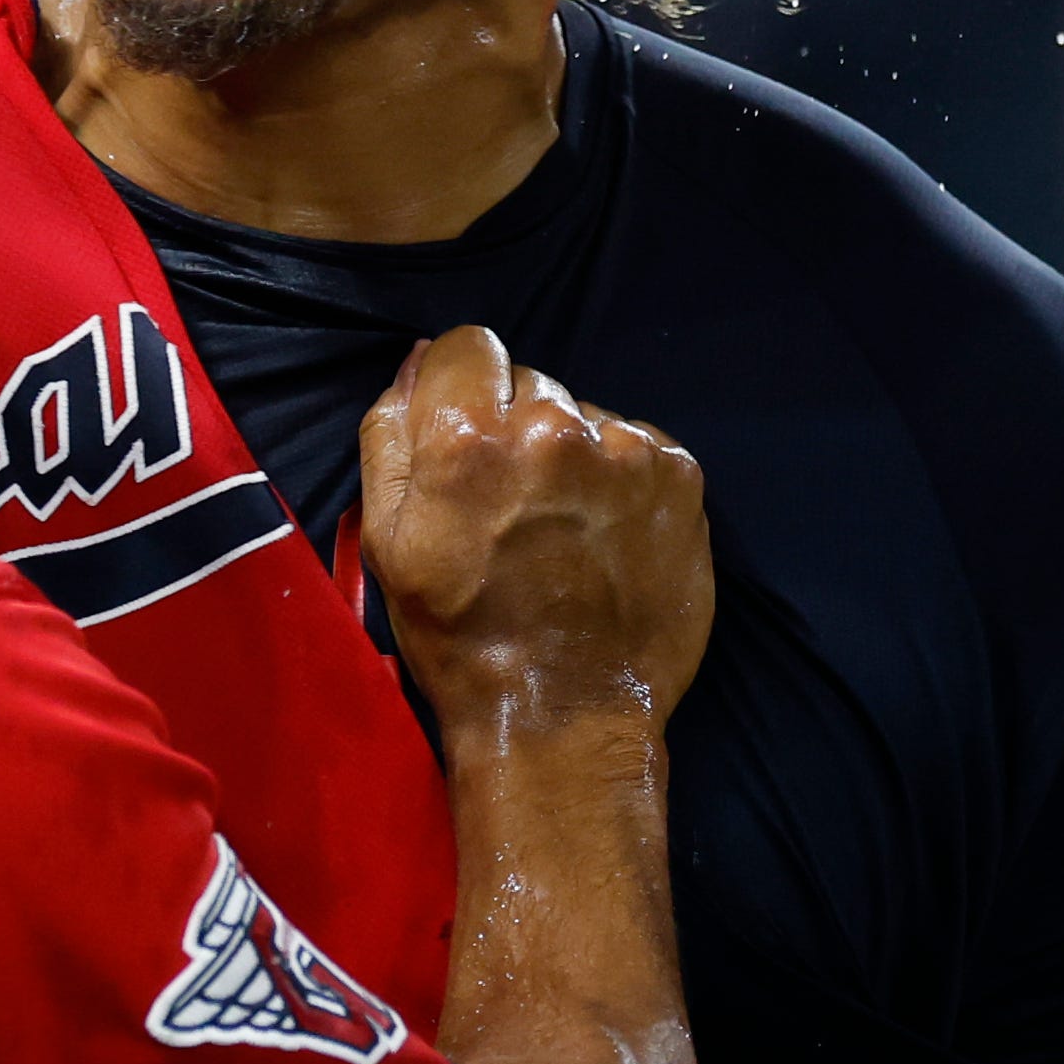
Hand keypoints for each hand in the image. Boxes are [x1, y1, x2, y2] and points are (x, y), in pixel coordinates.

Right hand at [359, 328, 709, 739]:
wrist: (564, 717)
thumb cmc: (461, 637)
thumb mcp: (385, 540)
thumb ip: (391, 434)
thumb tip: (420, 361)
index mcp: (469, 437)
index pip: (468, 347)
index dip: (462, 392)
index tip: (470, 446)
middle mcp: (553, 427)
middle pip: (529, 384)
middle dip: (516, 430)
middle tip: (514, 511)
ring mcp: (625, 449)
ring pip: (585, 417)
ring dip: (573, 456)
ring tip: (565, 533)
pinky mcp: (678, 475)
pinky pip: (637, 447)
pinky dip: (621, 481)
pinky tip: (605, 538)